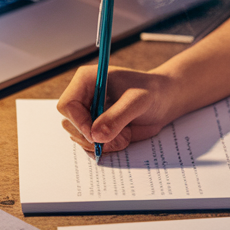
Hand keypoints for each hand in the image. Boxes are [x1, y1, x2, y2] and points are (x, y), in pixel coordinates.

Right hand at [56, 66, 179, 153]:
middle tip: (119, 137)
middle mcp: (83, 97)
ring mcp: (88, 114)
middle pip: (69, 124)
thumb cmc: (152, 92)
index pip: (67, 105)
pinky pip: (91, 145)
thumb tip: (96, 135)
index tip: (97, 134)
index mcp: (86, 81)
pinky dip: (107, 147)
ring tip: (125, 135)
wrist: (163, 101)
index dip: (79, 122)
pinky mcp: (96, 128)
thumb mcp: (137, 101)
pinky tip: (123, 138)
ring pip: (80, 138)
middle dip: (93, 136)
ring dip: (103, 143)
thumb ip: (116, 117)